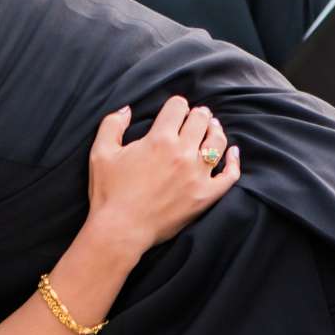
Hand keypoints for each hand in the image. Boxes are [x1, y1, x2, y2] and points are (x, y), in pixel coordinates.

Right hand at [86, 95, 240, 255]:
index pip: (177, 107)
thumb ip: (112, 124)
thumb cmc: (109, 192)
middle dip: (197, 114)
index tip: (174, 110)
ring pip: (217, 142)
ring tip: (212, 127)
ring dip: (215, 130)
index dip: (176, 104)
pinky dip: (234, 161)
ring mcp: (198, 175)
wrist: (121, 229)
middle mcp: (183, 153)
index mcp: (159, 139)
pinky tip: (233, 153)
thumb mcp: (100, 153)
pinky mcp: (206, 195)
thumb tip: (127, 109)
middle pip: (200, 120)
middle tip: (196, 116)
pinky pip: (230, 175)